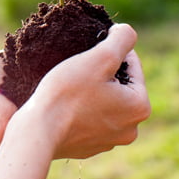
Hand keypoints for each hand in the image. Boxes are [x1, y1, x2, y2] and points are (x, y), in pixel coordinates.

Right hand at [22, 23, 150, 158]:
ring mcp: (109, 141)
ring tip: (69, 84)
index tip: (88, 50)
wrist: (38, 132)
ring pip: (104, 103)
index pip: (131, 65)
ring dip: (92, 91)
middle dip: (102, 73)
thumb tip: (126, 31)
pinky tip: (63, 103)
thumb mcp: (99, 57)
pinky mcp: (89, 148)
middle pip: (119, 86)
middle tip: (78, 66)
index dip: (109, 51)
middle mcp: (131, 129)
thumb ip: (121, 39)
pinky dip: (80, 110)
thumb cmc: (67, 93)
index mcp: (140, 106)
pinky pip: (89, 120)